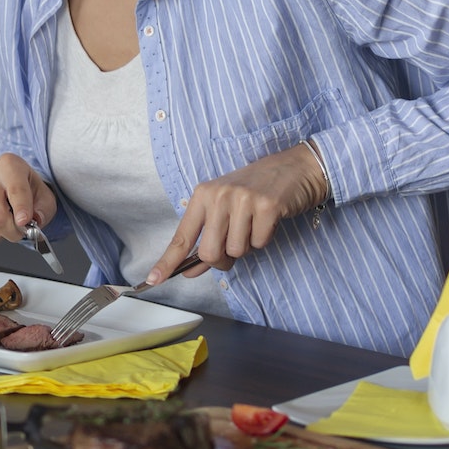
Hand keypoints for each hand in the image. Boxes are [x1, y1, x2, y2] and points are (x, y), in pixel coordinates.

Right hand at [0, 153, 58, 245]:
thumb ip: (44, 209)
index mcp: (9, 165)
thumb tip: (34, 221)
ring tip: (8, 220)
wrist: (9, 185)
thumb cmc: (27, 190)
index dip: (21, 208)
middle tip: (22, 230)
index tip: (25, 221)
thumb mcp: (45, 196)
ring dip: (4, 234)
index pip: (15, 189)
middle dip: (13, 230)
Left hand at [143, 143, 330, 284]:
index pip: (181, 236)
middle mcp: (219, 196)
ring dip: (247, 246)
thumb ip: (207, 239)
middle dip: (222, 260)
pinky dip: (264, 238)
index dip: (168, 262)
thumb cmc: (256, 191)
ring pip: (236, 251)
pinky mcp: (268, 206)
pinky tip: (267, 220)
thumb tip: (189, 270)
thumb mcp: (225, 209)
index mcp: (202, 195)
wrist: (295, 168)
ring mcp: (243, 199)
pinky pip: (259, 243)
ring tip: (253, 224)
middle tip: (234, 246)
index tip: (153, 279)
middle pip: (209, 252)